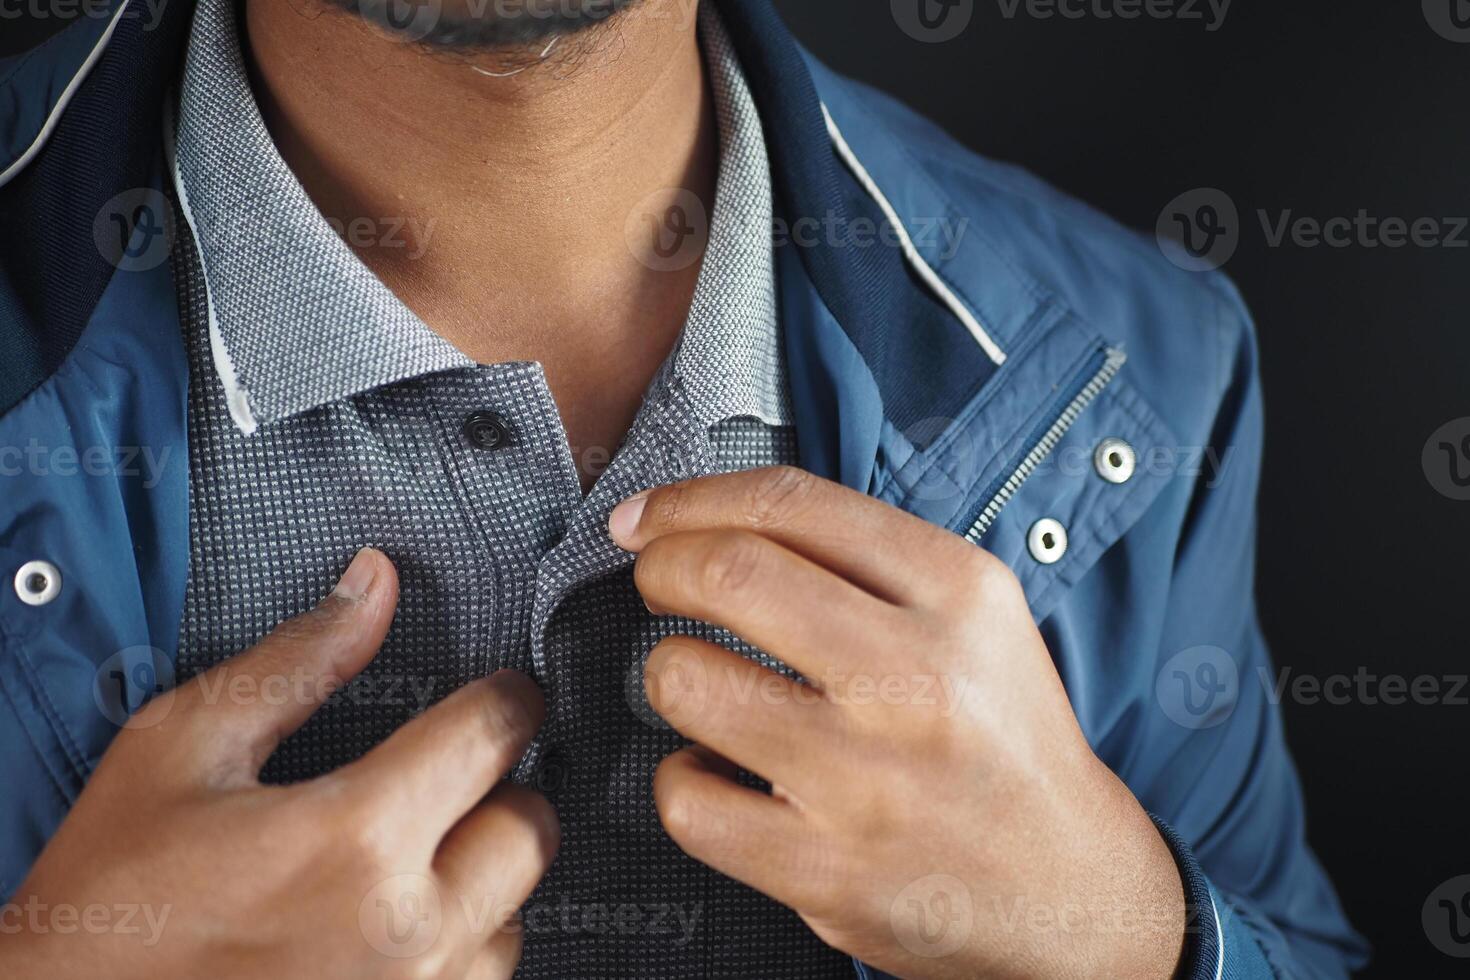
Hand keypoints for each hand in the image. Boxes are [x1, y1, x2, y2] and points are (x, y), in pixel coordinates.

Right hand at [0, 549, 557, 979]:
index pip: (494, 733)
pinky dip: (458, 943)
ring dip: (479, 874)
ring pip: (515, 911)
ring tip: (407, 858)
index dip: (505, 697)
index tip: (498, 692)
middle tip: (447, 776)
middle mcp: (406, 929)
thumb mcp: (181, 750)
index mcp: (356, 838)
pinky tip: (394, 924)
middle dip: (499, 788)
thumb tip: (373, 584)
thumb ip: (296, 662)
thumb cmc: (109, 898)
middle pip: (529, 828)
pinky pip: (480, 977)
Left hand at [609, 468, 1185, 979]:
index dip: (691, 500)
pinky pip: (687, 798)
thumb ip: (864, 560)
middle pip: (729, 574)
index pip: (791, 505)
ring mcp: (868, 779)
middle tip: (656, 581)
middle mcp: (916, 678)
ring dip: (669, 673)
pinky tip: (719, 773)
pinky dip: (682, 778)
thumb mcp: (974, 618)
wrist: (1070, 888)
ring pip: (686, 681)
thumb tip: (710, 521)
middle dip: (662, 567)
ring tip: (702, 686)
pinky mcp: (828, 869)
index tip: (649, 518)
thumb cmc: (1000, 739)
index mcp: (957, 594)